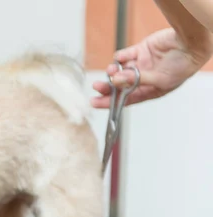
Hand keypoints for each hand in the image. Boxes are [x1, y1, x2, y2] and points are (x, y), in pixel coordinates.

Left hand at [91, 28, 212, 107]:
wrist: (191, 45)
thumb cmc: (182, 67)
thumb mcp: (160, 79)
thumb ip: (137, 80)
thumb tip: (115, 81)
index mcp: (148, 91)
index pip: (125, 99)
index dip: (108, 102)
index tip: (94, 102)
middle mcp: (142, 79)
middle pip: (119, 85)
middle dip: (107, 86)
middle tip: (96, 85)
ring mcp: (140, 65)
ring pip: (120, 70)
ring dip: (113, 71)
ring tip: (111, 70)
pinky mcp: (140, 50)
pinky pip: (125, 55)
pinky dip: (119, 57)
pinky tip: (120, 58)